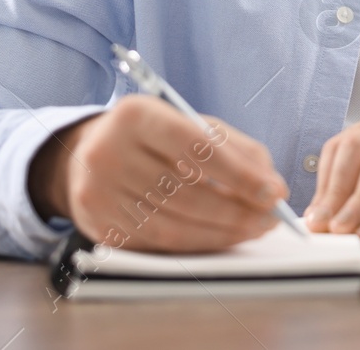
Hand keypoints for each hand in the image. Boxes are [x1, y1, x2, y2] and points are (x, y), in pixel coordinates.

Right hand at [27, 95, 289, 252]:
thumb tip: (269, 183)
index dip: (240, 174)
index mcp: (136, 115)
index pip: (196, 148)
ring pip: (173, 224)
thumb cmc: (151, 137)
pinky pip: (158, 243)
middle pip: (186, 193)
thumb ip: (232, 146)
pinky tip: (222, 238)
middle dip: (238, 210)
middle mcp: (109, 153)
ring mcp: (99, 193)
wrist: (85, 154)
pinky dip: (197, 244)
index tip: (274, 192)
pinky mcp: (98, 225)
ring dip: (222, 232)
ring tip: (254, 229)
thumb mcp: (187, 123)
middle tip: (271, 219)